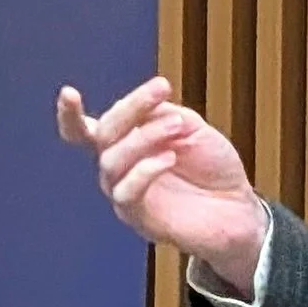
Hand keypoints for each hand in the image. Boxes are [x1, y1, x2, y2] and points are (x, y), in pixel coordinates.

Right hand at [57, 78, 264, 289]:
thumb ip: (162, 113)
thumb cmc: (213, 167)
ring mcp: (125, 194)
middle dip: (130, 108)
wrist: (239, 207)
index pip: (85, 131)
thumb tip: (141, 108)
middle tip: (162, 88)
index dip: (69, 115)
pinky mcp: (139, 218)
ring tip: (177, 125)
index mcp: (125, 144)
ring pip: (111, 161)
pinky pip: (126, 192)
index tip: (68, 92)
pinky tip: (170, 158)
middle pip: (102, 135)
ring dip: (144, 136)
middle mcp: (119, 169)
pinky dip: (146, 169)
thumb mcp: (190, 127)